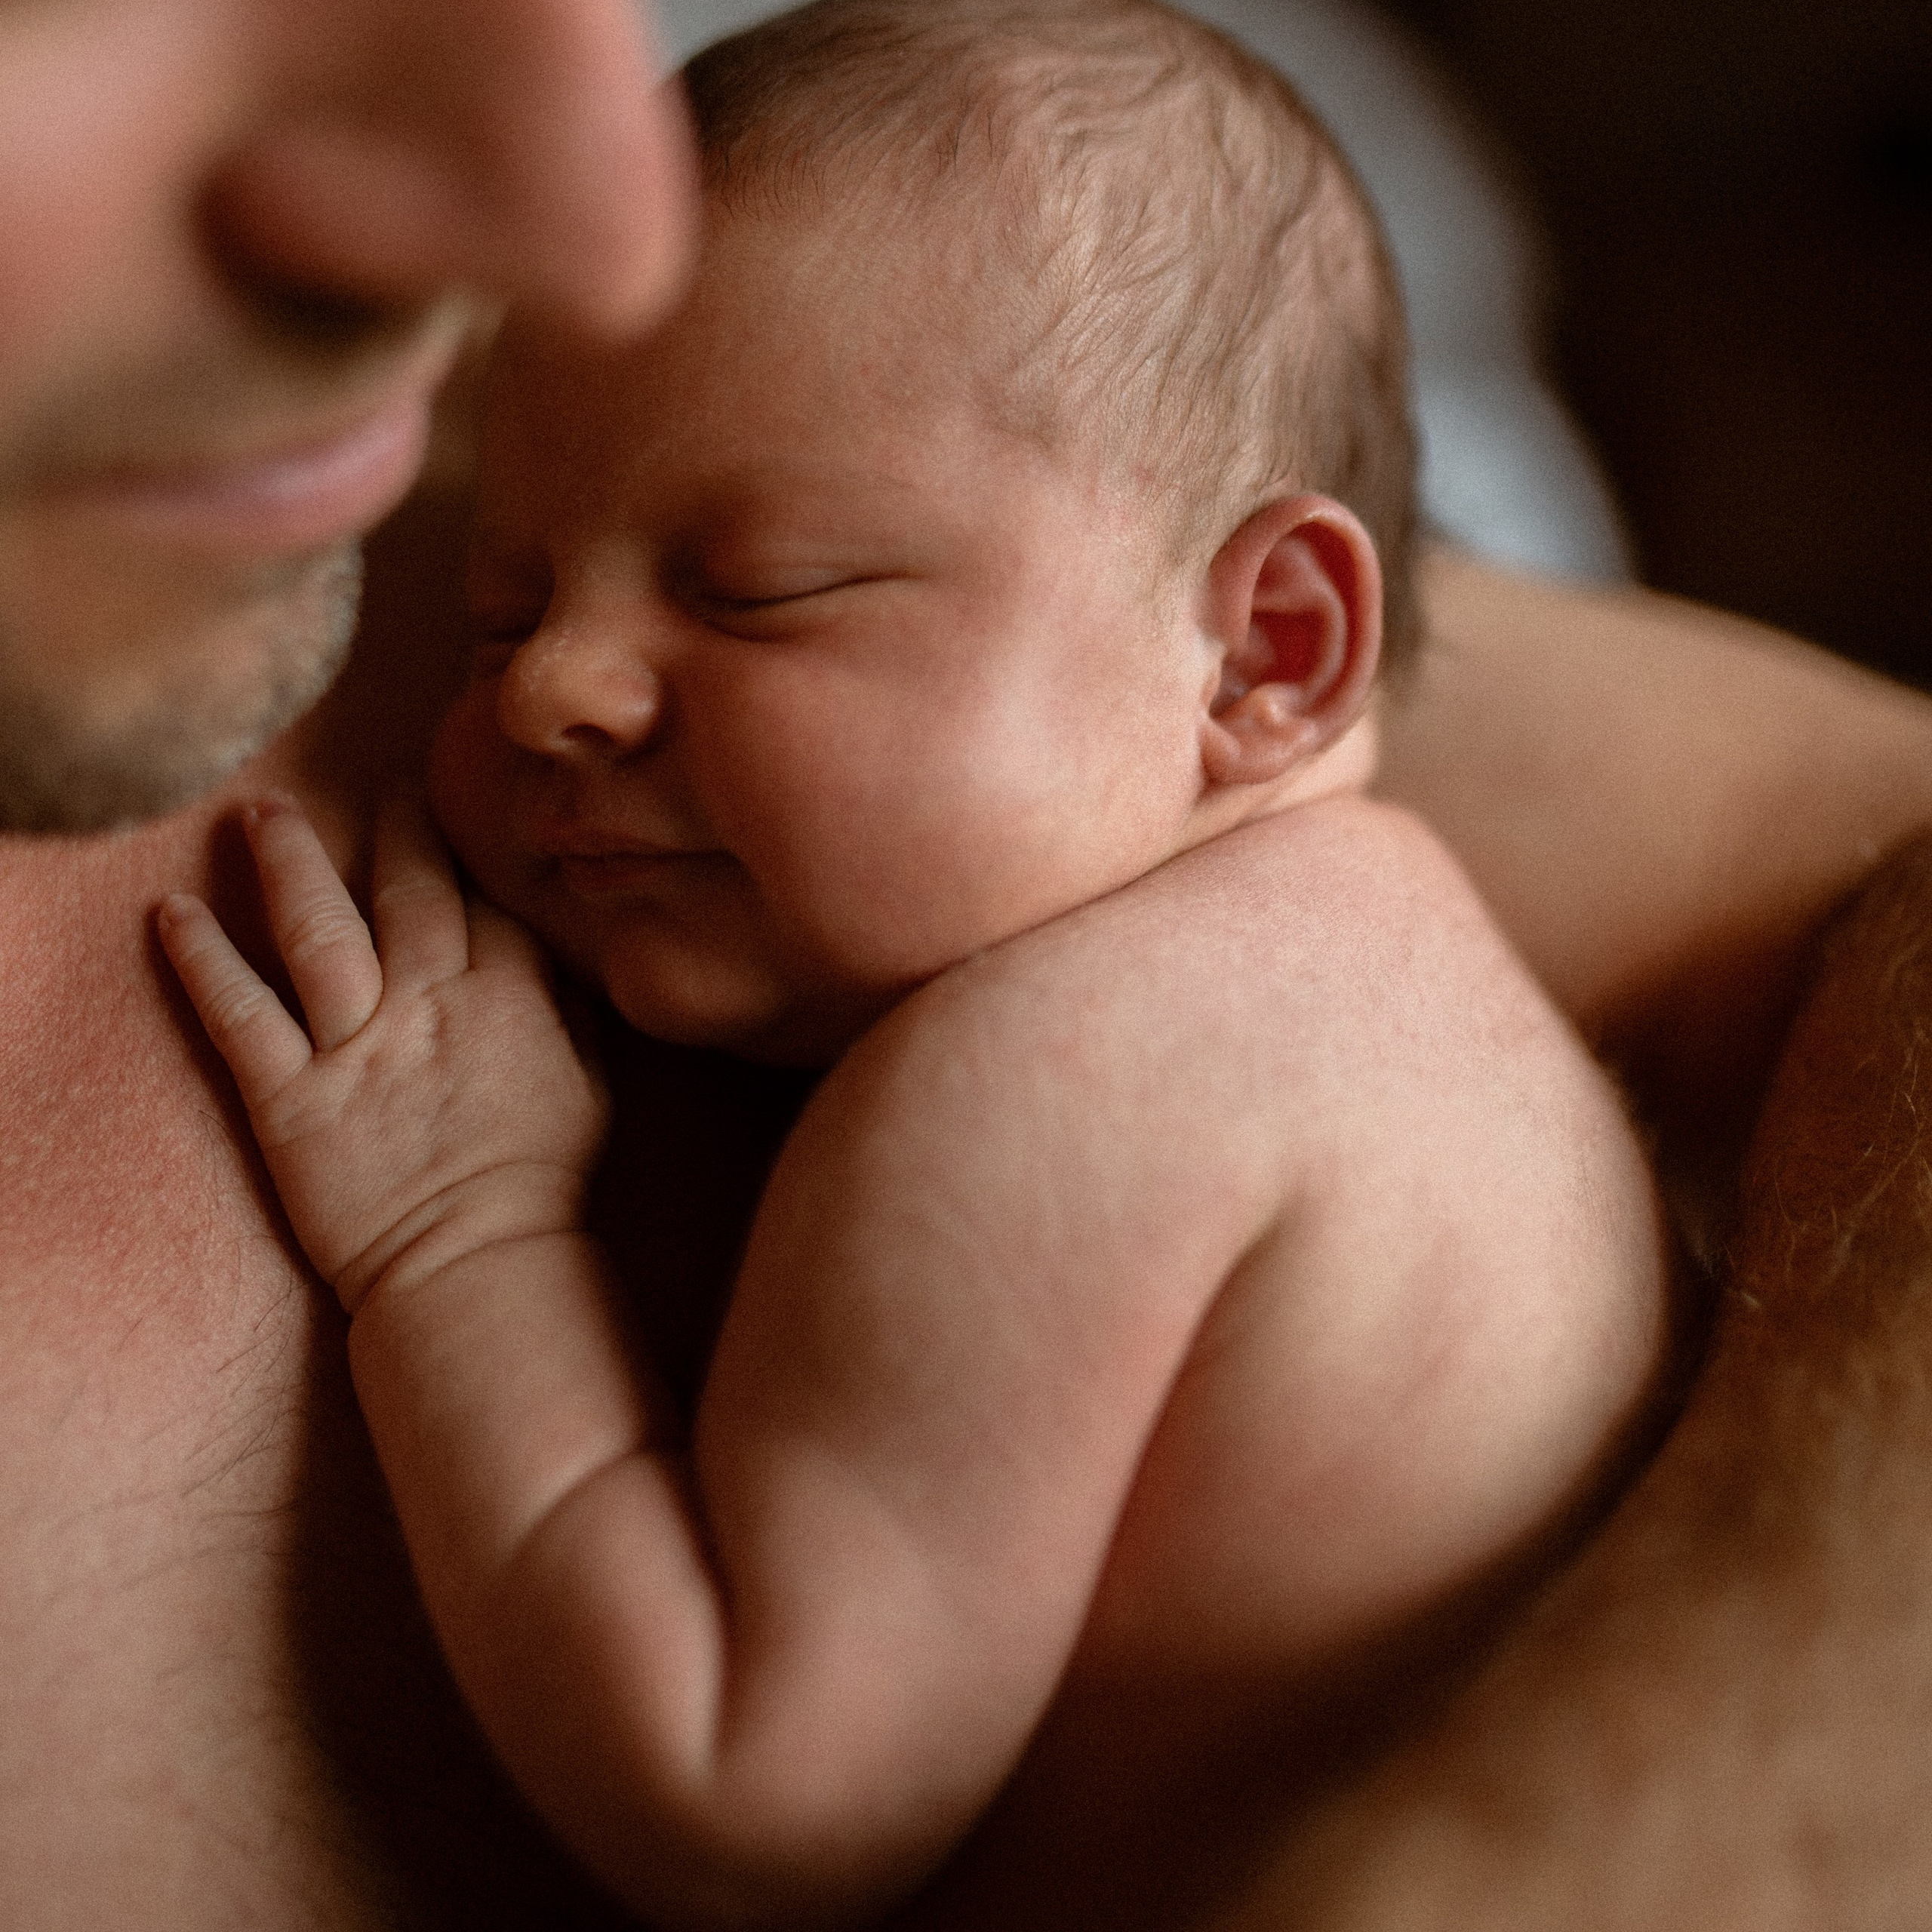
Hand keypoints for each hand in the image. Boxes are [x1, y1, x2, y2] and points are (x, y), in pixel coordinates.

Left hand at [158, 797, 607, 1314]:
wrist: (476, 1265)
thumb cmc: (543, 1184)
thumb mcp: (593, 1083)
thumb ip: (567, 1006)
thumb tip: (554, 947)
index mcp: (506, 999)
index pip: (480, 898)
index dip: (462, 845)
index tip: (448, 806)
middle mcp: (426, 1005)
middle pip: (404, 888)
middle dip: (389, 825)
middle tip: (375, 779)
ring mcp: (353, 1048)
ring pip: (315, 928)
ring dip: (286, 859)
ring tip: (261, 809)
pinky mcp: (288, 1099)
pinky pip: (238, 1016)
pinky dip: (202, 960)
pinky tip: (173, 911)